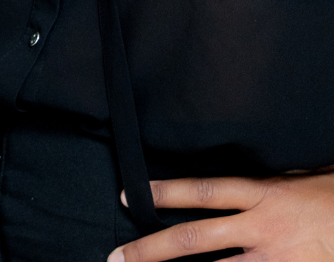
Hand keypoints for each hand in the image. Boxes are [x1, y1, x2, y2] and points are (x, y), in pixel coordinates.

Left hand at [108, 172, 333, 260]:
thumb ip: (262, 183)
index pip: (203, 190)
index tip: (130, 192)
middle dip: (152, 250)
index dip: (165, 192)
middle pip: (196, 238)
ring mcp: (278, 258)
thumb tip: (229, 183)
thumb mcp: (295, 178)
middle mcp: (263, 227)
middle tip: (118, 257)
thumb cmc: (333, 194)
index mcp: (263, 193)